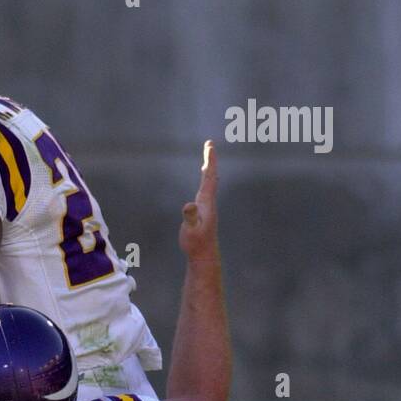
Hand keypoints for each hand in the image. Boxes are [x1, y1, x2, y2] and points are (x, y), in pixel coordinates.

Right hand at [179, 140, 218, 262]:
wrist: (204, 256)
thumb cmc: (196, 243)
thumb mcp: (190, 229)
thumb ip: (190, 216)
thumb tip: (189, 205)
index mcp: (206, 202)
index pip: (209, 177)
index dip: (210, 160)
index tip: (210, 145)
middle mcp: (208, 202)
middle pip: (211, 177)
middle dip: (209, 160)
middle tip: (209, 145)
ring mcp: (207, 208)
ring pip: (209, 184)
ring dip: (208, 171)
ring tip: (207, 160)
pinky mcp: (203, 214)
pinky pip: (205, 192)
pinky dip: (205, 183)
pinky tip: (205, 184)